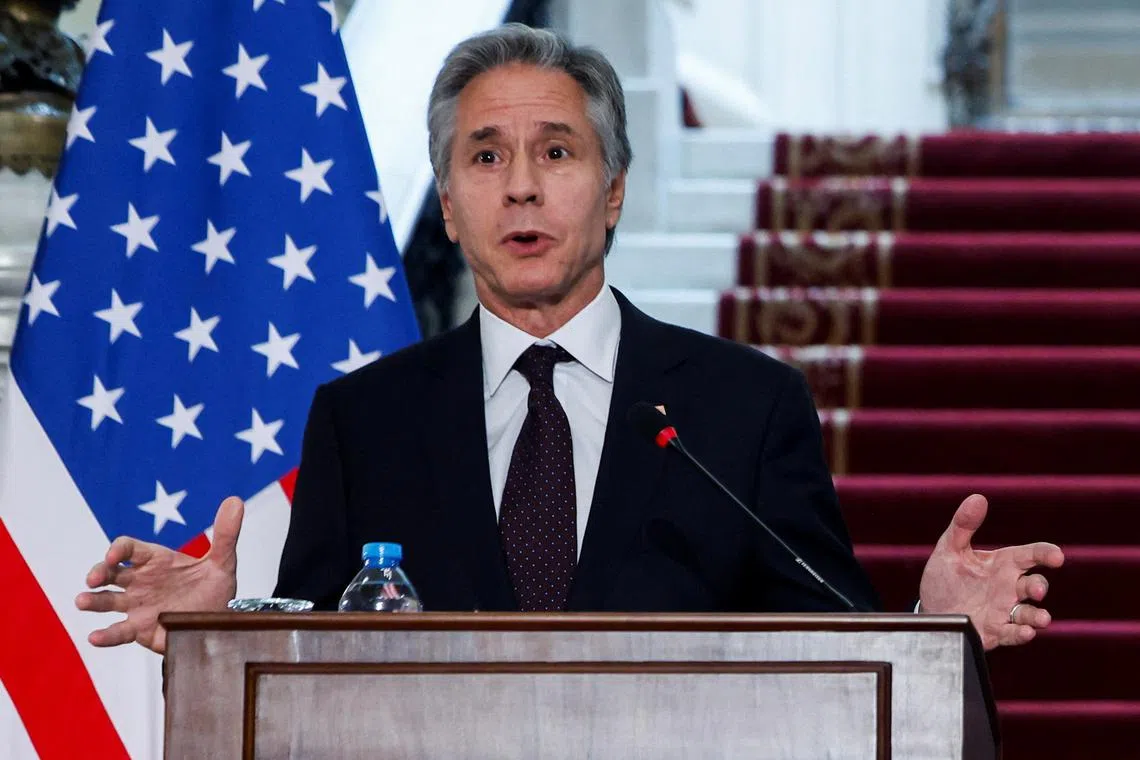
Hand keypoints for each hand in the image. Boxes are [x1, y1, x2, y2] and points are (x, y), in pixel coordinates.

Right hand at [75, 496, 243, 653]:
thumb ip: (225, 534)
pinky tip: (95, 637)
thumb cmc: (214, 588)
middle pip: (110, 572)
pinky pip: (118, 631)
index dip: (117, 550)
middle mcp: (140, 581)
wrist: (218, 622)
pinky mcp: (140, 629)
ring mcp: (137, 605)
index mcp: (155, 561)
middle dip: (98, 572)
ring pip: (107, 600)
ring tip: (82, 601)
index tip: (114, 556)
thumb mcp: (222, 562)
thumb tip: (235, 501)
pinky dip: (105, 635)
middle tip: (93, 579)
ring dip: (93, 600)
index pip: (128, 549)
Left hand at [918, 493, 1063, 650]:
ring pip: (1031, 613)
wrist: (930, 612)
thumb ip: (963, 525)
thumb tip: (977, 497)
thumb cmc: (944, 579)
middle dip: (1040, 586)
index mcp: (1002, 565)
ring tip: (1041, 618)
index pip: (1030, 555)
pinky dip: (1022, 634)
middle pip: (1035, 584)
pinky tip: (1026, 632)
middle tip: (1036, 589)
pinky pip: (1014, 634)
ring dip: (1038, 616)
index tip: (1057, 556)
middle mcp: (1008, 588)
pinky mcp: (995, 632)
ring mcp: (1004, 611)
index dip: (1046, 554)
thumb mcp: (950, 550)